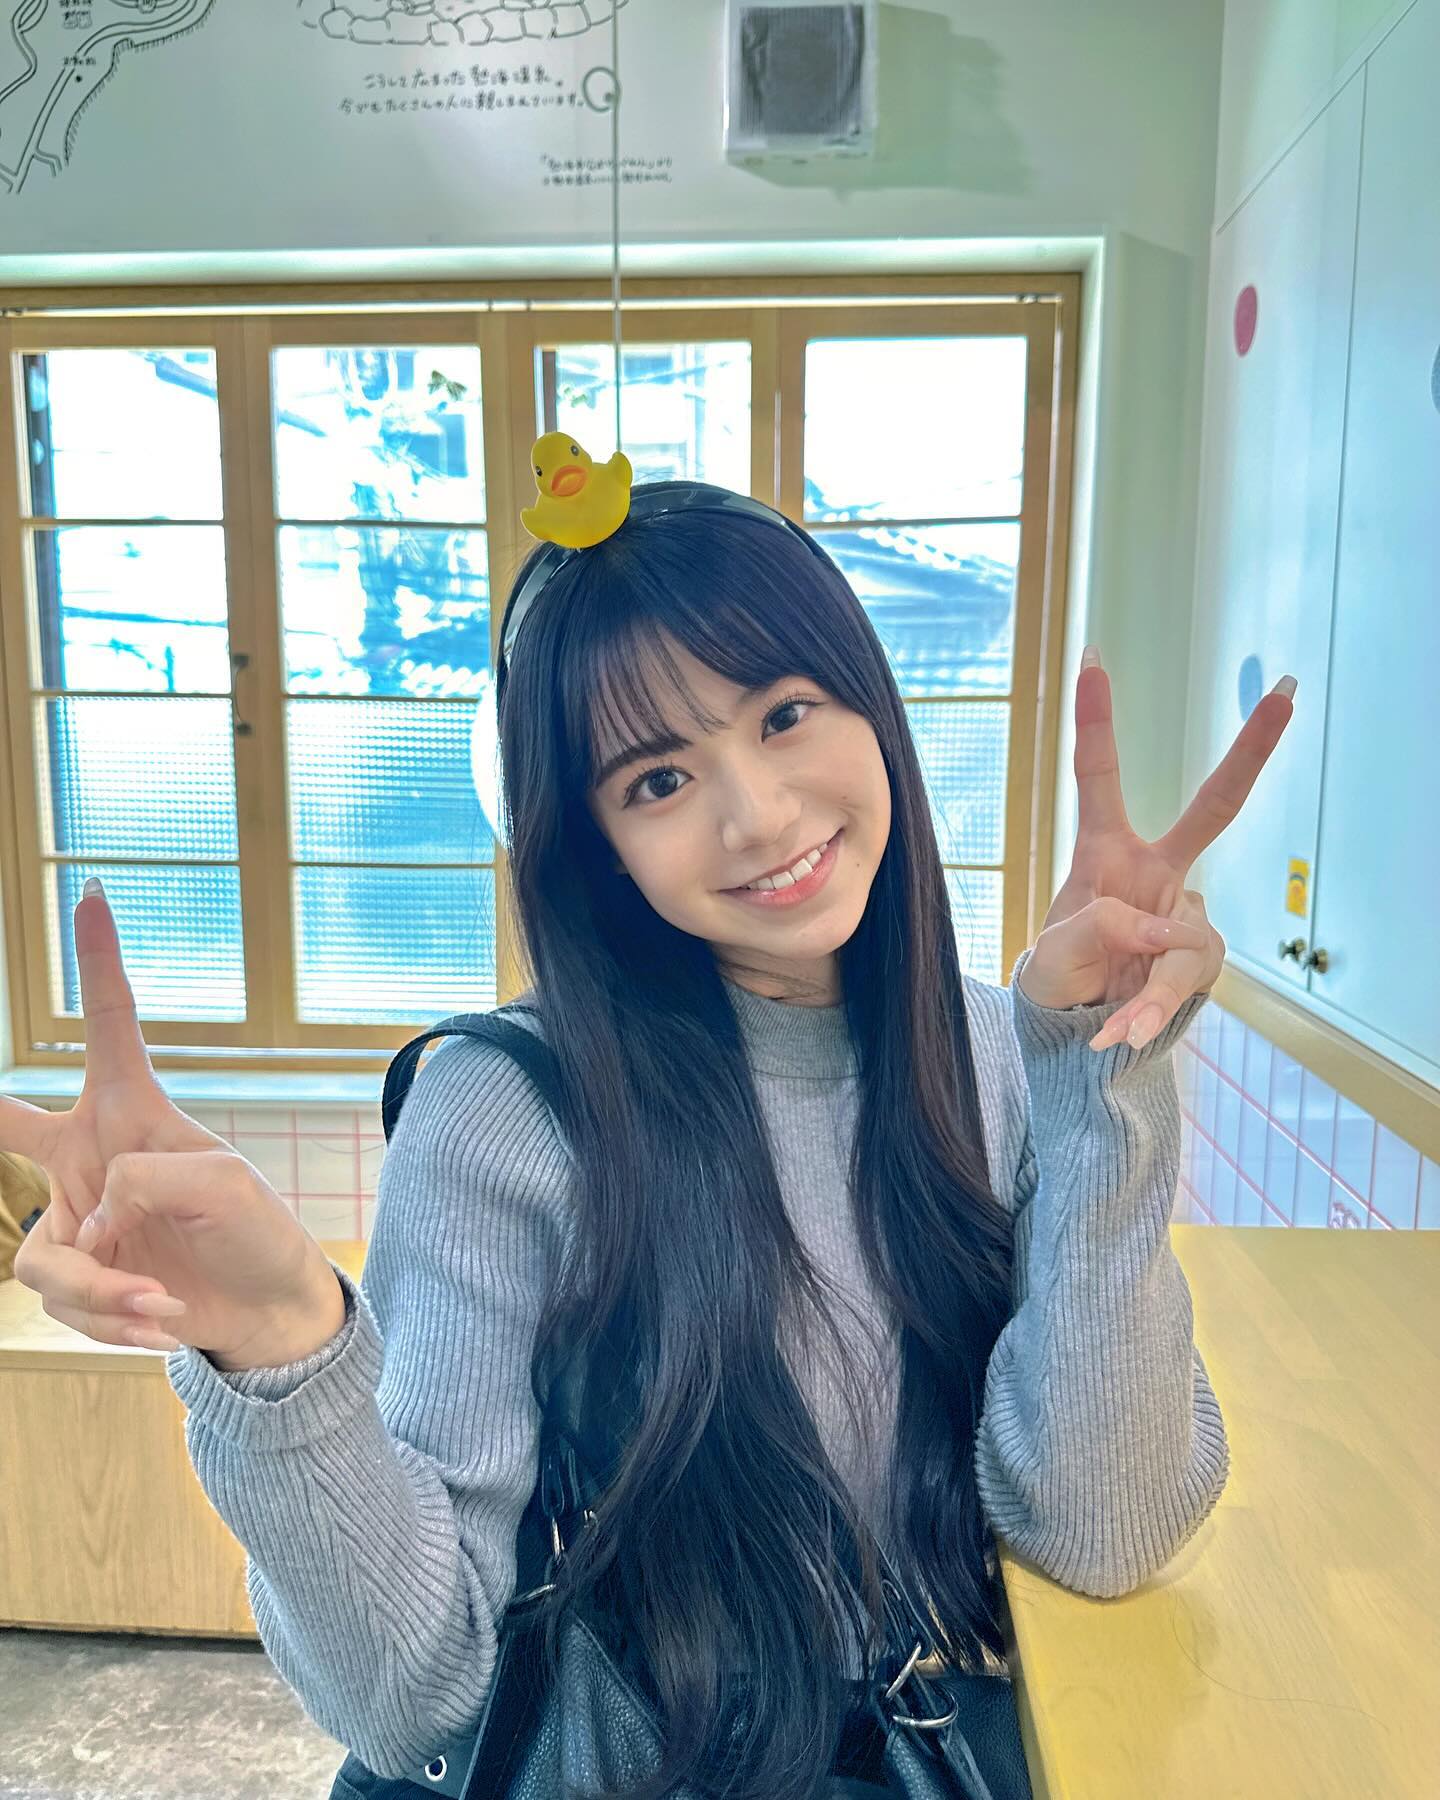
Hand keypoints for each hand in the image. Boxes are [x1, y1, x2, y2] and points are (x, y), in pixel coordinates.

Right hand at [9, 881, 338, 1364]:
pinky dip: (110, 1319)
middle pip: (6, 1123)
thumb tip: (85, 1222)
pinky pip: (60, 1300)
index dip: (97, 961)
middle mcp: (91, 1156)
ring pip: (41, 1254)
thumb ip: (144, 1182)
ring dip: (98, 1288)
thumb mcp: (222, 1186)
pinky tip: (157, 1319)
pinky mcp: (76, 1277)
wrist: (267, 1307)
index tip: (93, 895)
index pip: (109, 1025)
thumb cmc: (256, 1230)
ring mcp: (75, 1218)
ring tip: (157, 1300)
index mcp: (134, 1110)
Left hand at [1018, 648, 1294, 1051]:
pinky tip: (1122, 1029)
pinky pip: (1191, 975)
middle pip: (1213, 808)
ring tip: (1112, 1017)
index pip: (1099, 776)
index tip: (1092, 656)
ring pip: (1189, 935)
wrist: (1079, 1034)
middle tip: (1288, 695)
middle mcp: (1153, 873)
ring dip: (1148, 983)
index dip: (1095, 719)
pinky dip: (1153, 1008)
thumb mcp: (1052, 953)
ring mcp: (1184, 914)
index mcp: (1103, 853)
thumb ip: (1099, 928)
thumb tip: (1164, 925)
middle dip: (1250, 754)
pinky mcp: (1201, 956)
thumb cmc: (1059, 978)